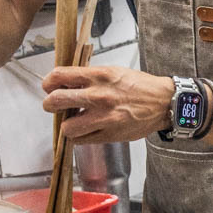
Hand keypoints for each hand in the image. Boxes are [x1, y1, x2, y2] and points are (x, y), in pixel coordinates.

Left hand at [42, 66, 173, 143]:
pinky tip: (86, 130)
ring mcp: (103, 118)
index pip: (60, 76)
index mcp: (99, 76)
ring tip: (74, 121)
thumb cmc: (139, 86)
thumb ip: (89, 77)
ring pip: (67, 128)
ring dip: (67, 125)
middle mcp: (98, 96)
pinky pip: (82, 141)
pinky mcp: (109, 135)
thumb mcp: (112, 72)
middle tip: (54, 107)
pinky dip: (80, 137)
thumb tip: (66, 84)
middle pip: (55, 101)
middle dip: (49, 105)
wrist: (163, 102)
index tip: (48, 87)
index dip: (48, 82)